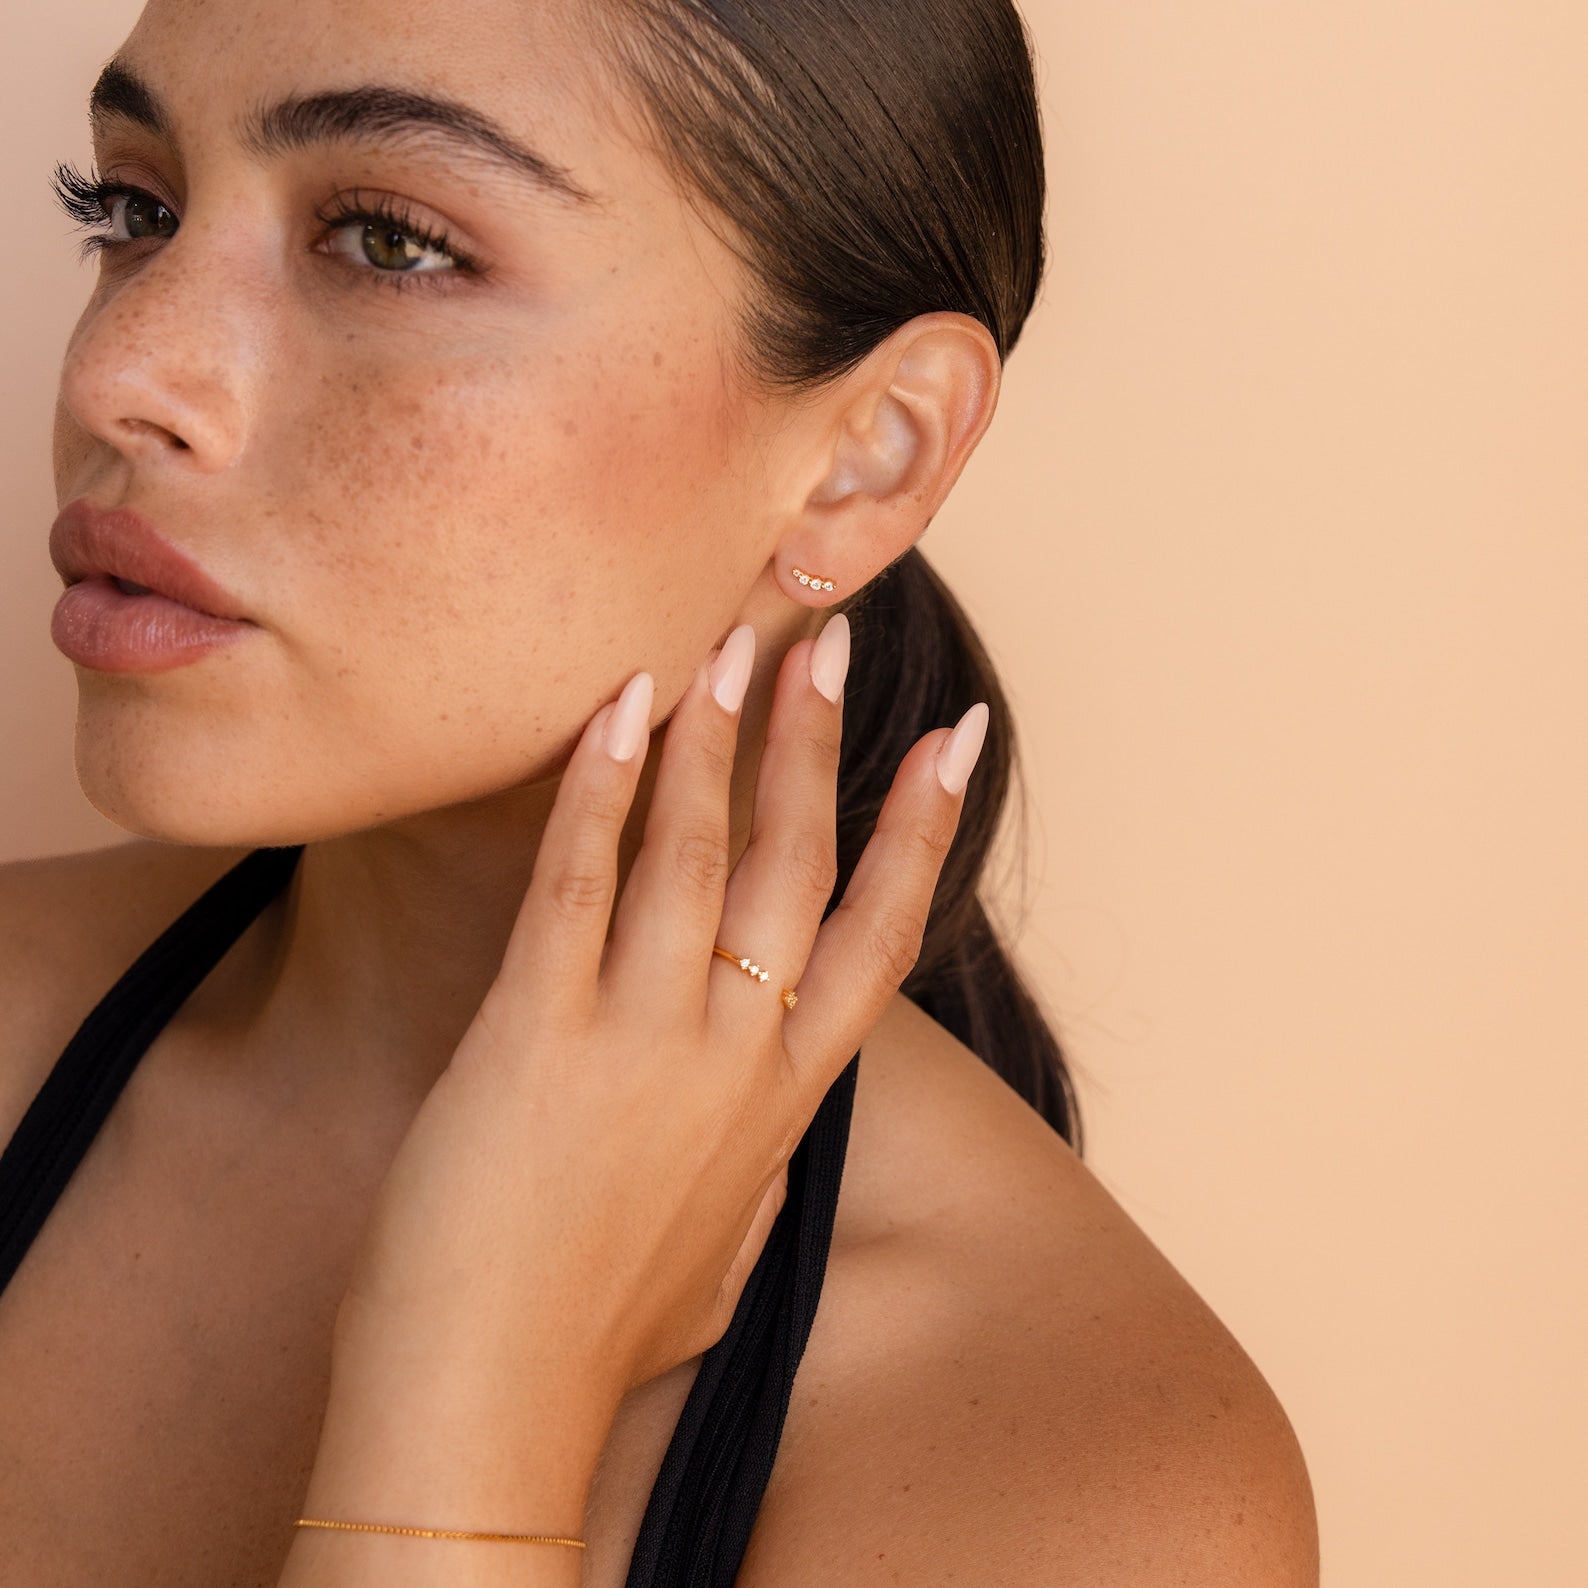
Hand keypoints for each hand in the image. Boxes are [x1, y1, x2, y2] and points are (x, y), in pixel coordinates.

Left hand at [327, 614, 987, 1447]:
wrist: (489, 1412)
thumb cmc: (600, 1339)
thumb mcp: (724, 1256)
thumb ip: (763, 1181)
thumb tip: (782, 1150)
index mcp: (786, 1099)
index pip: (883, 930)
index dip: (926, 825)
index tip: (960, 739)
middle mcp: (734, 1055)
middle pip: (799, 862)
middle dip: (816, 741)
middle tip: (826, 642)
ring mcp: (642, 1040)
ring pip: (698, 853)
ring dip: (718, 738)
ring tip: (733, 647)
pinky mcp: (536, 1036)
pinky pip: (578, 882)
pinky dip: (601, 788)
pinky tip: (620, 711)